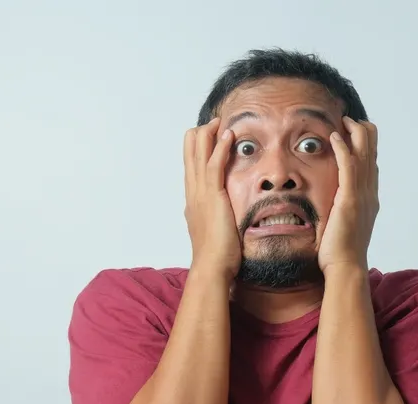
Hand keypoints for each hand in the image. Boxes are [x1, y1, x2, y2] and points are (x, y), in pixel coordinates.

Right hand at [183, 118, 240, 278]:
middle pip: (189, 154)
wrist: (211, 267)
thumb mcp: (213, 228)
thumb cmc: (215, 255)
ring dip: (209, 135)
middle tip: (214, 123)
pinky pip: (214, 165)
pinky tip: (228, 135)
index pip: (191, 165)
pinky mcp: (212, 196)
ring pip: (198, 155)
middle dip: (200, 135)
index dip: (198, 148)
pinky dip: (220, 147)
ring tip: (219, 122)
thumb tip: (219, 214)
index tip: (210, 136)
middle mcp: (193, 193)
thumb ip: (214, 216)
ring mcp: (200, 194)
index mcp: (193, 199)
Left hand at [318, 117, 379, 273]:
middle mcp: (370, 194)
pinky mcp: (350, 200)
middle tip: (348, 120)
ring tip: (343, 121)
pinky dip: (344, 149)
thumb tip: (334, 205)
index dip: (366, 145)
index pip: (372, 164)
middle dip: (363, 133)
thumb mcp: (344, 225)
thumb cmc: (340, 253)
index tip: (353, 132)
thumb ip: (343, 210)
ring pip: (365, 156)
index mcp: (369, 199)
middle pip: (373, 154)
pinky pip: (349, 167)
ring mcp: (363, 196)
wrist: (345, 267)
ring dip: (355, 134)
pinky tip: (336, 136)